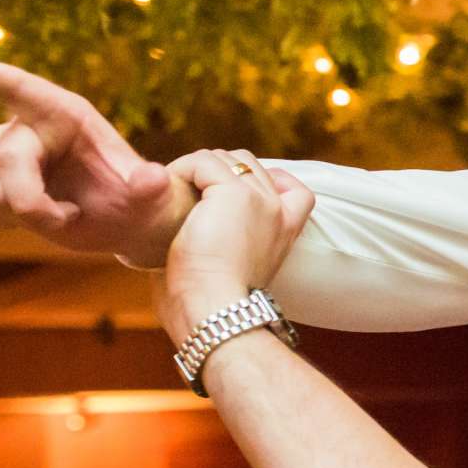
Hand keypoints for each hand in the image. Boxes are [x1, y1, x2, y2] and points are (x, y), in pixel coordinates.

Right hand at [0, 47, 195, 265]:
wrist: (125, 220)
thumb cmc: (137, 197)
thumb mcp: (149, 193)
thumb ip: (149, 185)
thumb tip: (151, 181)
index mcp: (63, 113)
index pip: (13, 86)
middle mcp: (29, 128)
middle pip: (6, 159)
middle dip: (30, 199)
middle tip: (66, 219)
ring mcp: (6, 156)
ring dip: (24, 213)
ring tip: (65, 213)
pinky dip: (3, 220)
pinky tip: (36, 219)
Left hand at [155, 150, 316, 343]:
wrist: (215, 308)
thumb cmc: (211, 302)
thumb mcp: (231, 270)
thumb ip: (228, 244)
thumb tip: (187, 233)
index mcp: (285, 233)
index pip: (296, 190)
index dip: (269, 179)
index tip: (236, 190)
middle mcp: (278, 211)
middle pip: (248, 164)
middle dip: (215, 172)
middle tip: (186, 197)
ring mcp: (259, 199)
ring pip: (224, 158)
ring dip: (195, 170)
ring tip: (174, 196)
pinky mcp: (234, 192)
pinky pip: (203, 162)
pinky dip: (182, 171)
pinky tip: (171, 194)